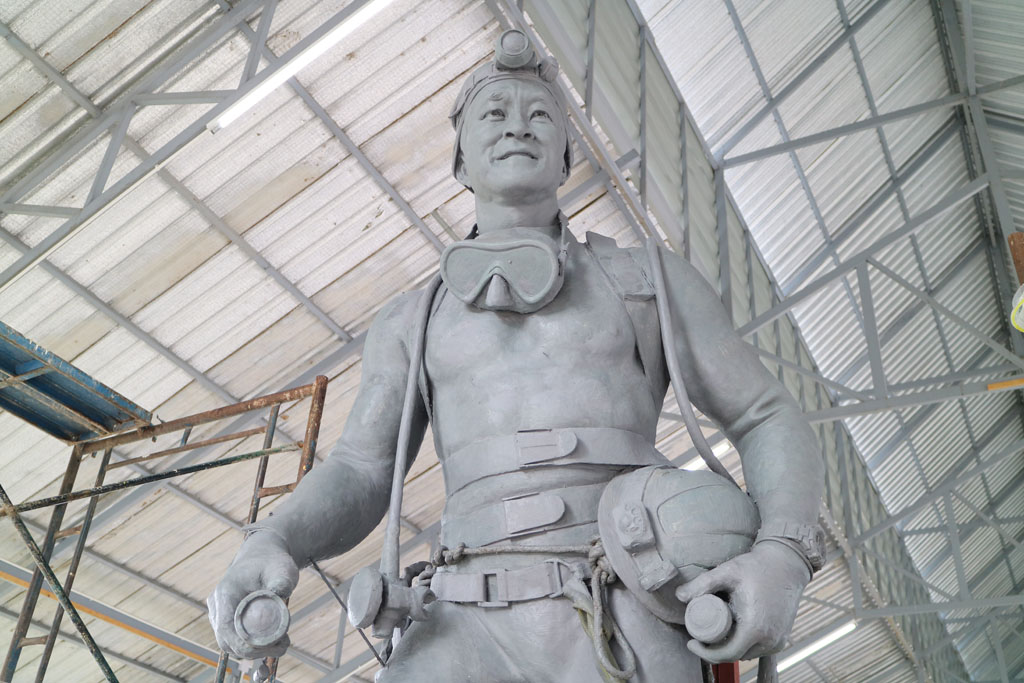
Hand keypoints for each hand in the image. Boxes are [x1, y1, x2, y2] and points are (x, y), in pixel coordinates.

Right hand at [207, 530, 298, 659]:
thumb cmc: (272, 561)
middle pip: (227, 641)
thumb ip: (282, 581)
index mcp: (225, 593)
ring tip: (283, 642)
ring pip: (231, 643)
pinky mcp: (227, 618)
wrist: (263, 554)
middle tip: (283, 645)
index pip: (226, 630)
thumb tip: (280, 594)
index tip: (273, 646)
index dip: (246, 645)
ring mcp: (219, 613)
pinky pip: (236, 638)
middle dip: (254, 650)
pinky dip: (252, 644)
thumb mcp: (283, 568)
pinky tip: (275, 640)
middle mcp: (217, 605)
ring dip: (254, 649)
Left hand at [674, 541, 810, 661]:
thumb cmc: (758, 566)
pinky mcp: (781, 638)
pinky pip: (757, 648)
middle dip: (714, 649)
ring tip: (715, 629)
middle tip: (700, 634)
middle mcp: (769, 640)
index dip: (705, 653)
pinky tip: (732, 629)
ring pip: (746, 653)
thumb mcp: (727, 572)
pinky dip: (743, 643)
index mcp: (756, 628)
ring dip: (729, 646)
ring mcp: (778, 641)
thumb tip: (680, 596)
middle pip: (735, 656)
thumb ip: (702, 583)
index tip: (692, 642)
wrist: (787, 563)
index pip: (727, 654)